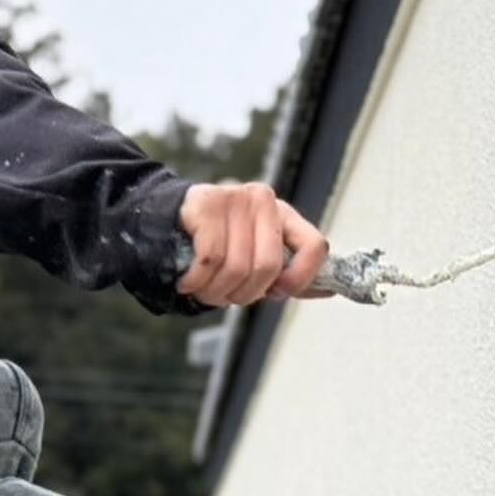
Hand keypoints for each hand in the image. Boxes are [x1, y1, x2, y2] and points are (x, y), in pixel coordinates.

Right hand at [178, 182, 331, 307]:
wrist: (164, 222)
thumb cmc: (217, 246)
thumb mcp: (256, 258)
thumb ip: (289, 274)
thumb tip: (330, 292)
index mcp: (283, 215)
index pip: (315, 247)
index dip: (300, 279)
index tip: (276, 294)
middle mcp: (263, 201)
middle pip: (268, 266)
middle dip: (244, 295)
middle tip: (225, 297)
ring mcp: (234, 198)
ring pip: (236, 267)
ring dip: (215, 292)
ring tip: (204, 290)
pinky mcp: (205, 203)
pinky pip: (209, 259)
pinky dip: (197, 281)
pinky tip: (188, 282)